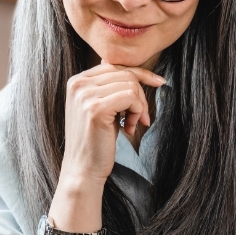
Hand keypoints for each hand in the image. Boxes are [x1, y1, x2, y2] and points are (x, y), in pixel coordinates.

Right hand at [60, 63, 165, 187]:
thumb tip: (122, 66)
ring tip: (132, 124)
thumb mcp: (99, 107)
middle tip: (141, 117)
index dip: (139, 74)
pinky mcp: (96, 108)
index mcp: (76, 81)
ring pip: (131, 84)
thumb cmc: (95, 140)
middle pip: (125, 73)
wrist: (83, 169)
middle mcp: (78, 84)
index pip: (114, 65)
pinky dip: (137, 111)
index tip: (158, 82)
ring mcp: (85, 95)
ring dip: (139, 106)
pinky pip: (131, 96)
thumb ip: (106, 86)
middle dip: (141, 95)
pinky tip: (129, 128)